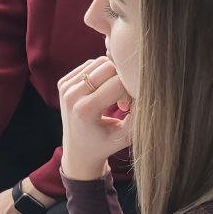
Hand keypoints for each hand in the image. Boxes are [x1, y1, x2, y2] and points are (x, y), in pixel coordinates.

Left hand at [59, 57, 131, 180]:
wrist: (78, 151)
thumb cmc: (106, 145)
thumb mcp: (127, 135)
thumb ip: (140, 113)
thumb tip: (149, 88)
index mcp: (84, 110)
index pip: (118, 83)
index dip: (131, 91)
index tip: (129, 107)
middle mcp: (71, 95)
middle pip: (109, 66)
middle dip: (122, 79)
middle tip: (123, 101)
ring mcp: (65, 87)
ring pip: (100, 62)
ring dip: (113, 75)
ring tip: (113, 97)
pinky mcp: (63, 83)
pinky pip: (90, 65)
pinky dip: (102, 75)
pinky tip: (103, 92)